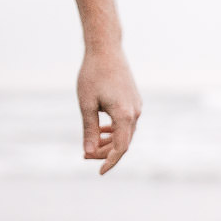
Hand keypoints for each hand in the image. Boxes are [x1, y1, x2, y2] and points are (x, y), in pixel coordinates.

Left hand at [78, 44, 140, 174]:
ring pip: (125, 132)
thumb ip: (89, 130)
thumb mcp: (86, 104)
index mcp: (124, 115)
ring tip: (92, 145)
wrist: (106, 49)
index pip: (120, 148)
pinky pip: (127, 122)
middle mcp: (135, 112)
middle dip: (105, 152)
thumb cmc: (93, 74)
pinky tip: (102, 129)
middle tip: (84, 155)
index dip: (109, 162)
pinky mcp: (134, 100)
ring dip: (110, 141)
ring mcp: (137, 106)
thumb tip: (88, 153)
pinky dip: (114, 130)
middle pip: (123, 142)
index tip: (98, 172)